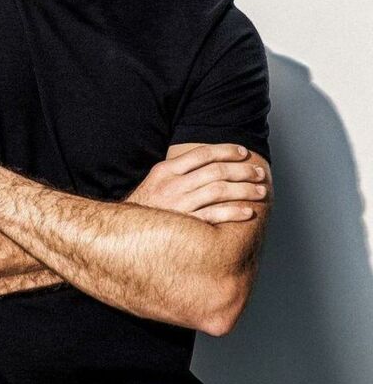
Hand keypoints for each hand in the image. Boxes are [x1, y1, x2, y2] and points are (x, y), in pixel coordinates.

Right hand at [123, 143, 267, 222]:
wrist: (123, 233)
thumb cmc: (146, 207)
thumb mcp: (156, 182)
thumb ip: (178, 172)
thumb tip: (207, 163)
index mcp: (166, 170)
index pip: (202, 153)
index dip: (226, 151)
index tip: (244, 153)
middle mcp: (172, 184)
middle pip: (216, 171)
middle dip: (242, 171)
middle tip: (259, 173)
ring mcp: (178, 204)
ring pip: (219, 191)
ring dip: (244, 190)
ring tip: (260, 191)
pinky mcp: (184, 225)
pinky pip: (215, 216)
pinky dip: (234, 212)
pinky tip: (248, 212)